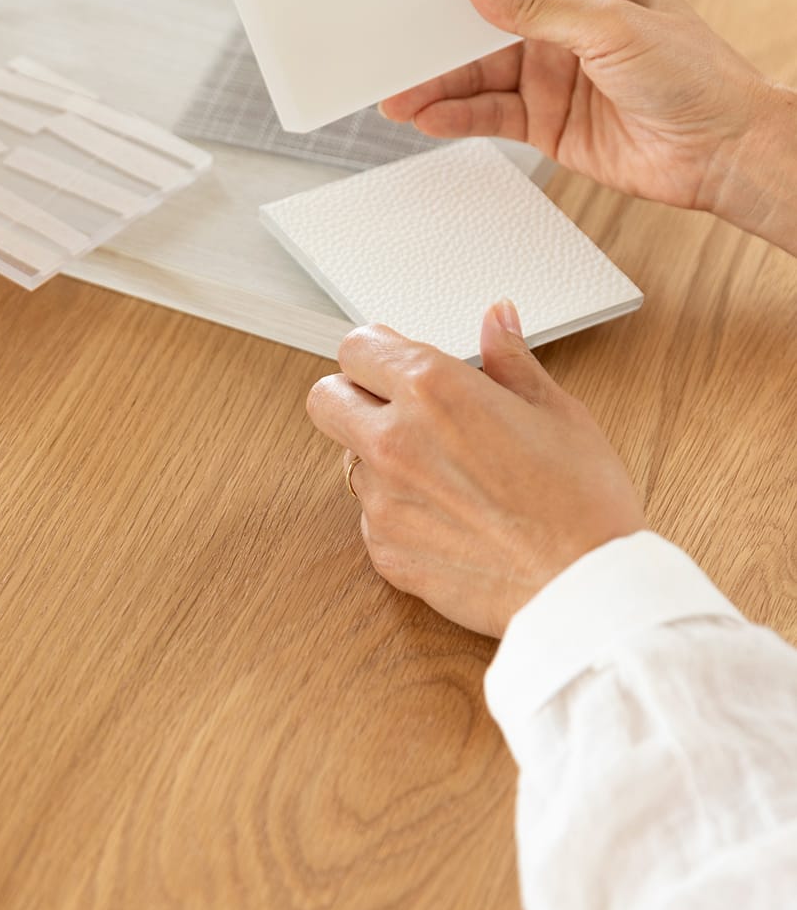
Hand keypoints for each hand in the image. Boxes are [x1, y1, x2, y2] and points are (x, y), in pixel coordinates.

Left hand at [306, 302, 645, 636]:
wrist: (586, 591)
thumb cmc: (582, 502)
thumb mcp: (556, 411)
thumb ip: (510, 359)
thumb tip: (498, 318)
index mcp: (433, 390)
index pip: (357, 346)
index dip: (380, 353)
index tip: (399, 365)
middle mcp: (394, 440)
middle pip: (325, 398)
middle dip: (352, 397)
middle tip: (397, 410)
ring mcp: (382, 499)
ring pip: (349, 460)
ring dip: (380, 459)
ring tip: (445, 474)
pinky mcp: (384, 550)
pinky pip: (369, 517)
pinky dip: (396, 511)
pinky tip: (449, 518)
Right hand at [380, 0, 796, 252]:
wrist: (717, 153)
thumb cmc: (695, 75)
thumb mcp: (612, 27)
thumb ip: (536, 9)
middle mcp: (567, 14)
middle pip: (489, 3)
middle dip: (443, 16)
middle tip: (400, 20)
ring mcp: (551, 67)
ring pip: (478, 67)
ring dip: (438, 79)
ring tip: (400, 91)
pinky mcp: (542, 117)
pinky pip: (487, 112)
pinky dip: (455, 115)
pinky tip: (427, 115)